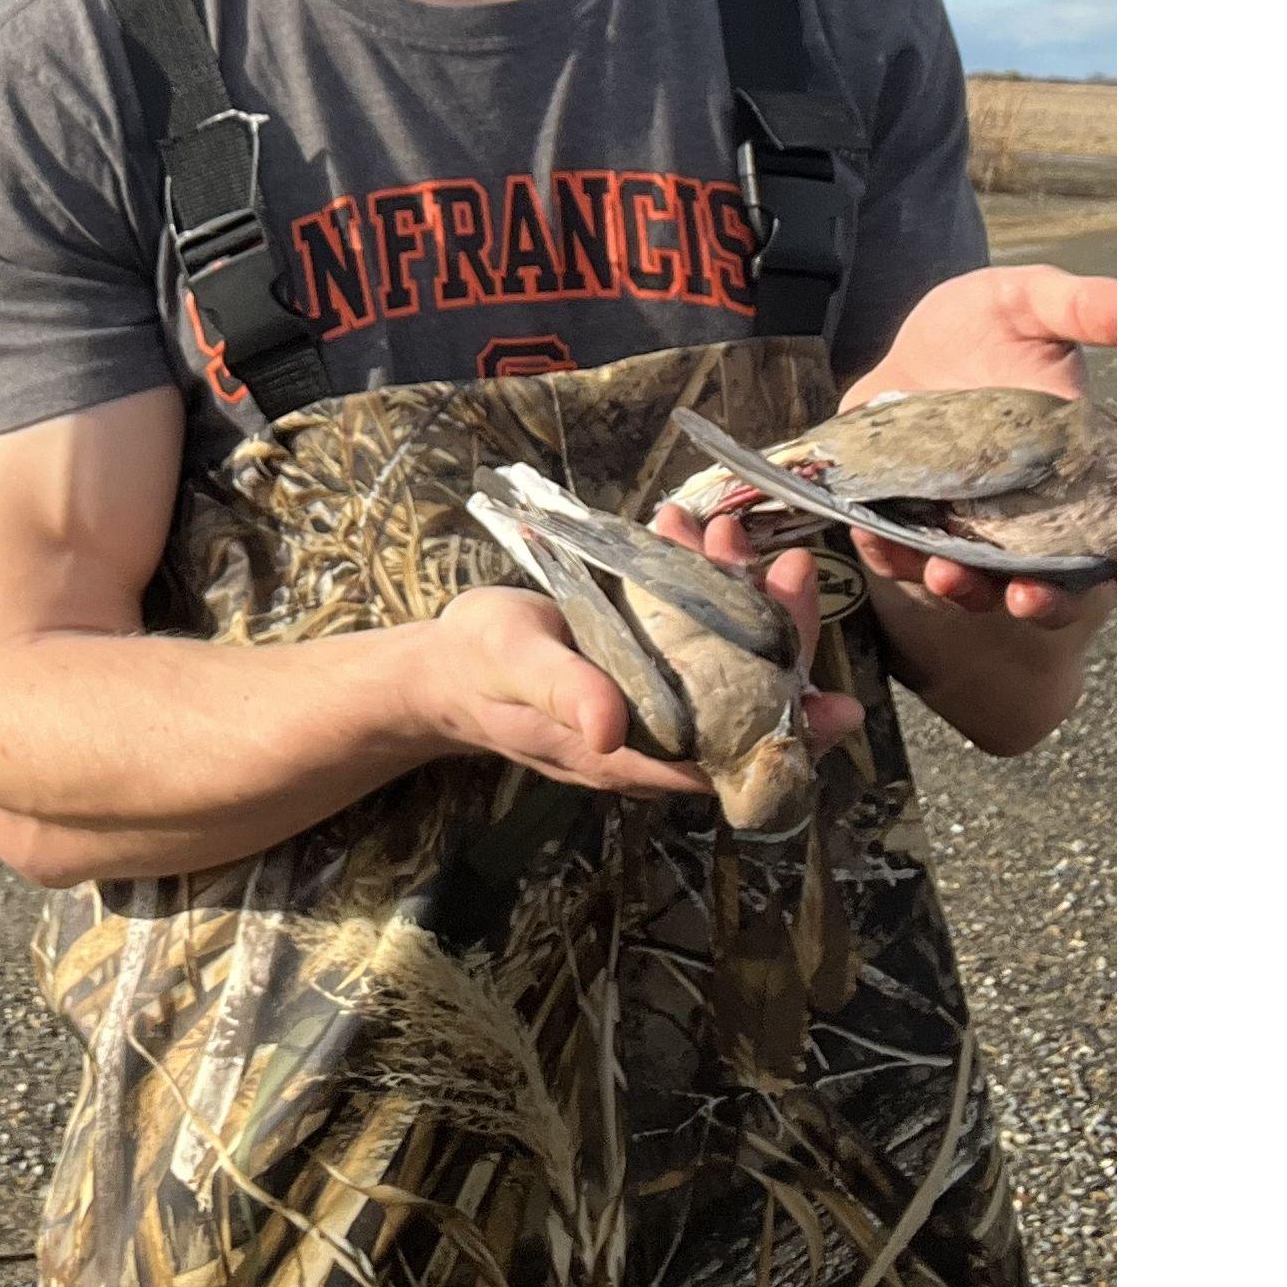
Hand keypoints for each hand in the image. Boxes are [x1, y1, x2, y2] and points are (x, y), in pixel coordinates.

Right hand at [413, 541, 858, 796]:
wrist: (444, 666)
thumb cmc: (479, 670)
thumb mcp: (515, 669)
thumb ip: (564, 693)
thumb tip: (611, 730)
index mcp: (637, 755)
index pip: (737, 757)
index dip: (794, 735)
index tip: (841, 699)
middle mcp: (660, 734)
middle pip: (747, 697)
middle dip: (778, 633)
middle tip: (790, 566)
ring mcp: (655, 696)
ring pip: (726, 655)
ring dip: (739, 592)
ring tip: (724, 529)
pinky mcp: (643, 660)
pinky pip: (693, 626)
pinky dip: (702, 579)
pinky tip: (688, 530)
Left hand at [836, 263, 1116, 627]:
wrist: (915, 334)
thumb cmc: (988, 321)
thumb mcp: (1031, 301)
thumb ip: (1082, 307)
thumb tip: (1139, 306)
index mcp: (1072, 475)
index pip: (1098, 545)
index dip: (1095, 572)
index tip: (1085, 578)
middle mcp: (1022, 513)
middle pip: (1041, 581)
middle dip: (1032, 598)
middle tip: (1018, 596)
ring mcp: (963, 520)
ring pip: (969, 577)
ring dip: (958, 585)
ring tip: (940, 572)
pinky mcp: (906, 514)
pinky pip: (898, 549)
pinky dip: (888, 552)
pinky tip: (874, 538)